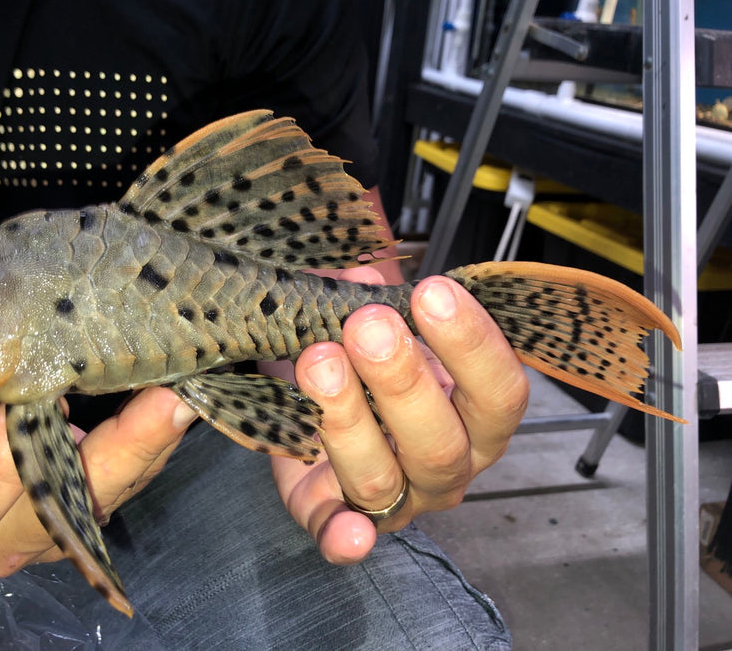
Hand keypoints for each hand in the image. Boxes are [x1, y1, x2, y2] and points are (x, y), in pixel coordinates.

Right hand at [0, 387, 193, 575]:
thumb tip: (33, 352)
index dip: (10, 444)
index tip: (47, 393)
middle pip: (66, 504)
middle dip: (125, 449)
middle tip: (172, 401)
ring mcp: (48, 543)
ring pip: (108, 496)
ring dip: (153, 445)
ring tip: (191, 393)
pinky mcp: (83, 528)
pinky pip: (124, 487)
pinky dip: (153, 447)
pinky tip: (179, 406)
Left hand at [272, 267, 528, 563]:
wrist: (325, 381)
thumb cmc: (369, 345)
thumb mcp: (383, 312)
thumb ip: (378, 292)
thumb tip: (362, 278)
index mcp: (476, 416)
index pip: (500, 392)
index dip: (471, 344)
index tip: (432, 292)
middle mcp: (446, 465)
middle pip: (441, 442)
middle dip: (402, 380)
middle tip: (368, 325)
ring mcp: (394, 497)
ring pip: (382, 478)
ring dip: (348, 420)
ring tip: (319, 361)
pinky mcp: (334, 514)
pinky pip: (340, 535)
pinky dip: (343, 539)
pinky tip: (347, 533)